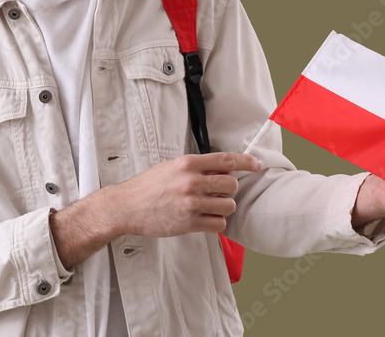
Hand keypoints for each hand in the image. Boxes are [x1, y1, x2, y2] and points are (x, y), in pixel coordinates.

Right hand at [114, 152, 262, 237]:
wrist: (127, 207)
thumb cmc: (148, 187)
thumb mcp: (171, 167)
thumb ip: (196, 167)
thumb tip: (223, 170)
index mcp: (187, 163)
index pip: (226, 160)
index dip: (246, 162)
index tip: (257, 165)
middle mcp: (191, 181)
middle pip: (232, 184)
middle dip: (229, 190)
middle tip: (218, 193)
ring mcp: (190, 203)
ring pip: (228, 206)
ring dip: (223, 208)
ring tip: (208, 207)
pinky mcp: (189, 223)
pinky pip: (218, 224)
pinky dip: (216, 223)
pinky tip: (204, 219)